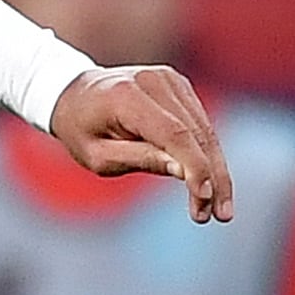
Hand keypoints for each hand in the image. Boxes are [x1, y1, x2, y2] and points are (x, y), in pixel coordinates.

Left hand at [49, 66, 232, 222]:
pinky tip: (211, 184)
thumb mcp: (99, 156)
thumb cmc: (81, 130)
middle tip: (220, 216)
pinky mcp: (178, 84)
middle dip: (212, 177)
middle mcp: (153, 81)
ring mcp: (169, 79)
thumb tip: (185, 171)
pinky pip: (201, 123)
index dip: (195, 166)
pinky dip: (208, 153)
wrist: (74, 93)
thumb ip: (141, 159)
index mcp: (127, 96)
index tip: (205, 198)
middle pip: (196, 133)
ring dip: (216, 170)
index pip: (174, 133)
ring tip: (217, 210)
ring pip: (205, 130)